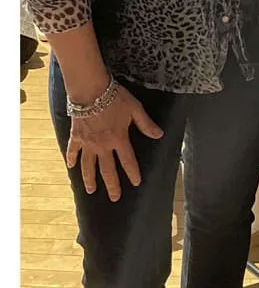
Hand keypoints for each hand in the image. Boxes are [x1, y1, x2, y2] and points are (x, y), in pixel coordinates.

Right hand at [66, 84, 163, 201]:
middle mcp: (103, 145)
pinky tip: (70, 167)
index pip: (128, 161)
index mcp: (118, 139)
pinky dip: (71, 159)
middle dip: (112, 185)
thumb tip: (159, 135)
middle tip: (114, 198)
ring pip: (88, 166)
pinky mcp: (76, 136)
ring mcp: (87, 143)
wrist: (91, 90)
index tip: (136, 183)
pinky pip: (73, 151)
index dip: (133, 173)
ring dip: (90, 179)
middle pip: (108, 170)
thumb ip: (145, 123)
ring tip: (91, 191)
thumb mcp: (135, 108)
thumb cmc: (115, 97)